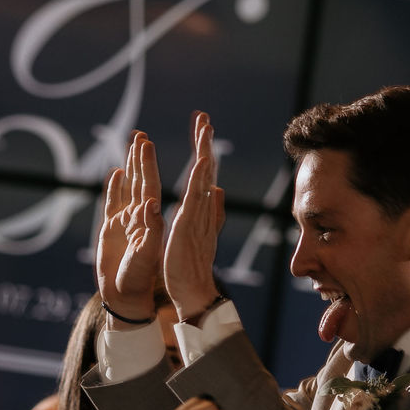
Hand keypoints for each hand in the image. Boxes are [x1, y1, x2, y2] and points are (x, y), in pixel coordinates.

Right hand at [93, 132, 163, 320]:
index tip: (147, 144)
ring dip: (131, 166)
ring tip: (132, 144)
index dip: (149, 165)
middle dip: (141, 158)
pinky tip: (116, 171)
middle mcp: (139, 217)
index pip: (151, 186)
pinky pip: (114, 202)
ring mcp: (125, 221)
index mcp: (150, 221)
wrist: (125, 296)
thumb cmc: (138, 279)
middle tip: (140, 134)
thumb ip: (151, 229)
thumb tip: (153, 203)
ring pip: (128, 187)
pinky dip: (115, 186)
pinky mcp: (111, 229)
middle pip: (141, 181)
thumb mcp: (146, 254)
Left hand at [159, 111, 224, 320]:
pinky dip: (200, 178)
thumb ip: (212, 211)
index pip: (203, 175)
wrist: (194, 291)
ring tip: (205, 127)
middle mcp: (204, 209)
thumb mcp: (200, 233)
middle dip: (205, 143)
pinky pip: (196, 197)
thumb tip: (220, 190)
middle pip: (206, 169)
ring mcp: (198, 216)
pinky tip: (202, 160)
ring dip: (204, 151)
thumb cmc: (192, 266)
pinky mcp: (189, 225)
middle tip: (204, 117)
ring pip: (203, 178)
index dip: (204, 151)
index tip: (203, 129)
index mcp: (202, 210)